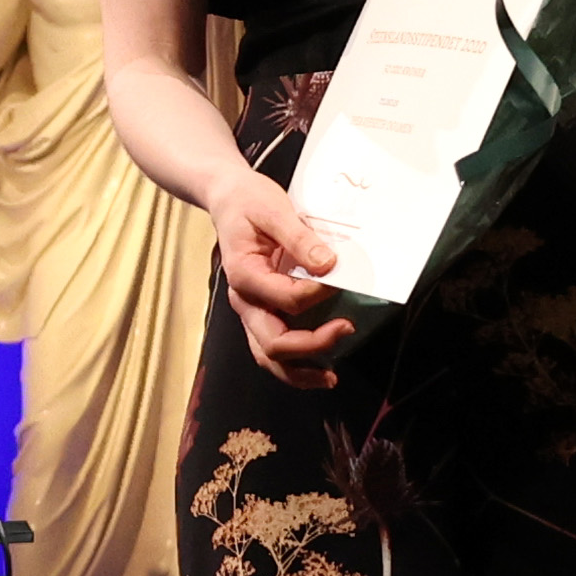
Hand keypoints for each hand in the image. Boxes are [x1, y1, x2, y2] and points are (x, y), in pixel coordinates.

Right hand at [211, 173, 353, 383]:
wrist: (228, 198)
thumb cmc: (248, 201)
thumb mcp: (273, 209)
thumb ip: (299, 238)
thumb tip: (328, 265)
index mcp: (244, 274)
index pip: (285, 298)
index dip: (317, 294)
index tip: (339, 276)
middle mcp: (244, 300)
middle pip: (273, 341)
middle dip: (312, 344)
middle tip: (347, 328)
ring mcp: (251, 310)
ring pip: (269, 357)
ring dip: (300, 371)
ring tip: (330, 376)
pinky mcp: (261, 312)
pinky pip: (273, 348)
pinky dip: (296, 365)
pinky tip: (321, 368)